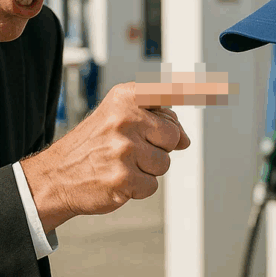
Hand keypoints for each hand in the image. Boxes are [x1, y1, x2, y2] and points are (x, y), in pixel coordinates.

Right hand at [21, 82, 189, 232]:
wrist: (55, 175)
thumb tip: (185, 140)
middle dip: (159, 147)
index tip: (220, 88)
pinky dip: (138, 188)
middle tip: (131, 149)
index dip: (194, 91)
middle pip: (173, 136)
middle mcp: (125, 118)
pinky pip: (152, 186)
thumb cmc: (93, 144)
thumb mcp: (118, 118)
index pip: (168, 91)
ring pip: (164, 163)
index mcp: (125, 97)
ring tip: (121, 164)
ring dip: (148, 169)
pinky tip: (117, 179)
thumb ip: (155, 120)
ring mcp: (124, 148)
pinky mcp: (122, 177)